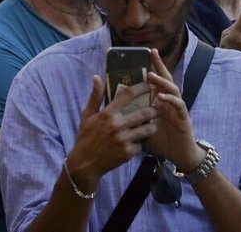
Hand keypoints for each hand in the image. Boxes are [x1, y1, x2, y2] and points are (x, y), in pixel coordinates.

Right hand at [64, 75, 158, 192]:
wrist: (84, 164)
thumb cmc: (86, 137)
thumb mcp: (87, 116)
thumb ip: (95, 97)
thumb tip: (97, 77)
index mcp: (107, 114)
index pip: (128, 95)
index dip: (141, 88)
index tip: (150, 84)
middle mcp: (117, 125)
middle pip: (143, 113)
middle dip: (153, 110)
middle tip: (155, 109)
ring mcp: (123, 139)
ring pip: (147, 129)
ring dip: (152, 126)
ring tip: (153, 124)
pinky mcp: (127, 153)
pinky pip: (141, 144)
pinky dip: (141, 143)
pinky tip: (140, 141)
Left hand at [142, 49, 201, 168]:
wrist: (179, 156)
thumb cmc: (161, 142)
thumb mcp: (143, 128)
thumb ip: (132, 118)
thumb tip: (115, 112)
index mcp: (159, 102)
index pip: (154, 82)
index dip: (150, 68)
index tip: (140, 57)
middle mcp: (169, 101)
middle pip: (165, 79)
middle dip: (159, 65)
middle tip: (152, 52)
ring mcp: (177, 108)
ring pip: (172, 88)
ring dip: (162, 81)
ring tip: (151, 75)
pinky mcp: (184, 117)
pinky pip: (178, 104)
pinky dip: (170, 99)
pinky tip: (161, 96)